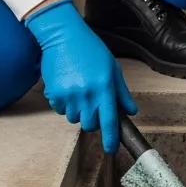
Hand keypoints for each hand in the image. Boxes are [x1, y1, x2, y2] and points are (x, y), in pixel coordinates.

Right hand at [25, 0, 136, 152]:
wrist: (63, 37)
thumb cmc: (91, 51)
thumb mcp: (112, 69)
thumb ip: (122, 93)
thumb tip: (130, 112)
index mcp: (105, 88)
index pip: (110, 120)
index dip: (111, 138)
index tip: (111, 149)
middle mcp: (87, 94)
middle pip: (89, 125)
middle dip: (92, 122)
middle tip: (92, 107)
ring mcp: (69, 95)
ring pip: (74, 118)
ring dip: (77, 111)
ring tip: (79, 92)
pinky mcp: (54, 93)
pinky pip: (60, 110)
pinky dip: (64, 105)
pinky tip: (67, 88)